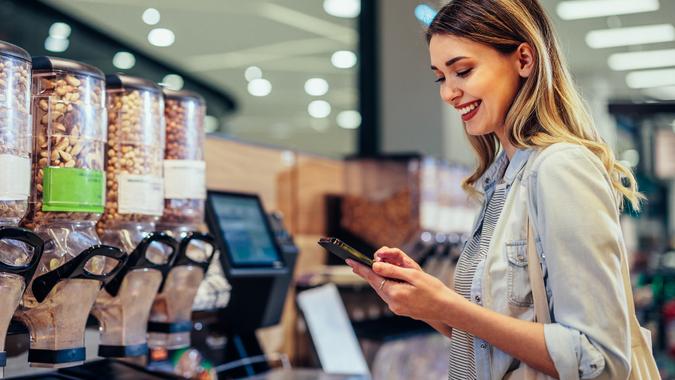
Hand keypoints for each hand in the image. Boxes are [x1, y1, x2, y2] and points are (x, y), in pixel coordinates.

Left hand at [347, 249, 465, 321]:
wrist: (446, 308)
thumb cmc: (433, 289)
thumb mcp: (413, 275)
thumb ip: (392, 271)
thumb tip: (375, 266)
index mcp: (394, 293)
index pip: (373, 278)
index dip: (361, 268)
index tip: (350, 261)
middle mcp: (392, 303)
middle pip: (375, 284)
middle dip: (366, 273)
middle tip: (354, 264)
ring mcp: (396, 308)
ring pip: (382, 290)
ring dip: (376, 279)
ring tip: (366, 270)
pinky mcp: (400, 310)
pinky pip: (389, 295)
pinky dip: (385, 286)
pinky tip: (384, 280)